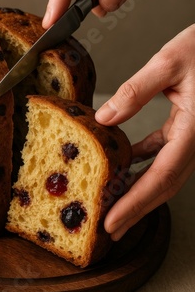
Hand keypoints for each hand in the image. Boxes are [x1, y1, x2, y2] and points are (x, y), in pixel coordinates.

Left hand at [95, 24, 194, 239]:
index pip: (162, 176)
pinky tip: (125, 164)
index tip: (113, 222)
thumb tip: (105, 118)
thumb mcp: (169, 62)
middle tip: (109, 229)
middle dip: (136, 209)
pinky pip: (164, 153)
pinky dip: (143, 163)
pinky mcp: (188, 127)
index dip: (136, 202)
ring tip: (114, 205)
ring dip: (139, 190)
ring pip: (165, 172)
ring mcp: (194, 136)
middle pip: (164, 184)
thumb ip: (136, 90)